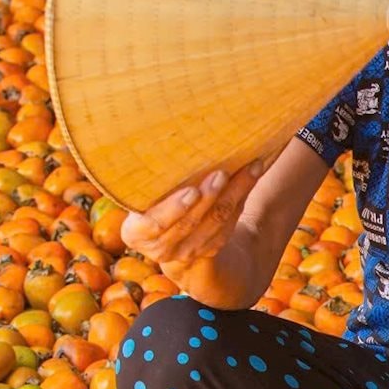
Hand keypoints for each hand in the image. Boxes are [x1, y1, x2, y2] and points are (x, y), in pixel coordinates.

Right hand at [120, 158, 266, 273]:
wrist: (162, 230)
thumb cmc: (145, 200)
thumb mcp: (139, 195)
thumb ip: (149, 181)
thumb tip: (156, 136)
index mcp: (136, 233)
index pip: (156, 223)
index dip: (175, 209)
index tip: (192, 191)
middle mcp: (160, 248)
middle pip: (191, 223)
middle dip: (210, 197)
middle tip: (221, 173)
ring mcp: (186, 252)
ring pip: (216, 223)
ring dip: (234, 195)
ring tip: (247, 169)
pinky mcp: (208, 250)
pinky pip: (229, 226)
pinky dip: (241, 199)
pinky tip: (252, 176)